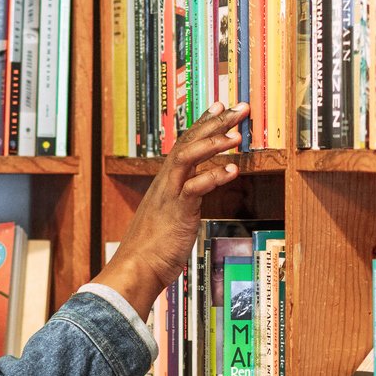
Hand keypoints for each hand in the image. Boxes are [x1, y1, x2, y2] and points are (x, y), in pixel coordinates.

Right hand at [96, 103, 246, 313]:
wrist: (136, 269)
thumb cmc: (153, 249)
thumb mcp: (170, 217)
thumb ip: (182, 200)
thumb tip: (193, 192)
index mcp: (166, 182)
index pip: (185, 143)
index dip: (204, 123)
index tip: (221, 106)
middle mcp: (166, 182)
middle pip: (189, 142)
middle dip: (216, 122)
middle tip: (239, 107)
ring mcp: (170, 195)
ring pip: (188, 157)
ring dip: (213, 143)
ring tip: (237, 135)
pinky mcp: (177, 211)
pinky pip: (194, 187)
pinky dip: (213, 176)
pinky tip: (232, 169)